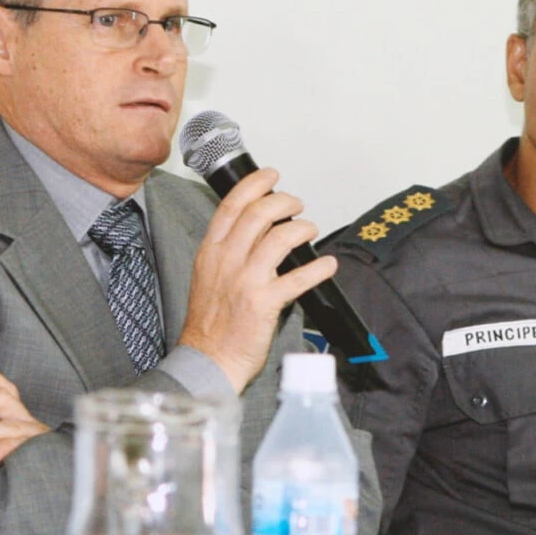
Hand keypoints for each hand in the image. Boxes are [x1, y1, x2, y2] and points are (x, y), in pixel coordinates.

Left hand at [0, 364, 49, 464]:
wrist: (45, 490)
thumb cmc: (8, 462)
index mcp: (12, 413)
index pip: (1, 387)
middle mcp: (23, 419)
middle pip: (1, 398)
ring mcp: (31, 435)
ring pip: (7, 425)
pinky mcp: (37, 452)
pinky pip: (19, 446)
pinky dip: (0, 450)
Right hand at [179, 168, 336, 392]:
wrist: (207, 358)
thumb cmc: (209, 322)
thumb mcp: (208, 275)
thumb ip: (229, 249)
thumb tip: (259, 228)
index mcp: (211, 251)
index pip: (232, 205)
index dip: (255, 184)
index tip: (271, 176)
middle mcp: (227, 260)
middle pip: (259, 213)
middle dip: (284, 201)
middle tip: (297, 205)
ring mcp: (245, 280)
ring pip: (280, 237)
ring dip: (302, 229)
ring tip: (310, 230)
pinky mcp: (264, 302)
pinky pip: (298, 277)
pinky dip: (318, 268)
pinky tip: (327, 265)